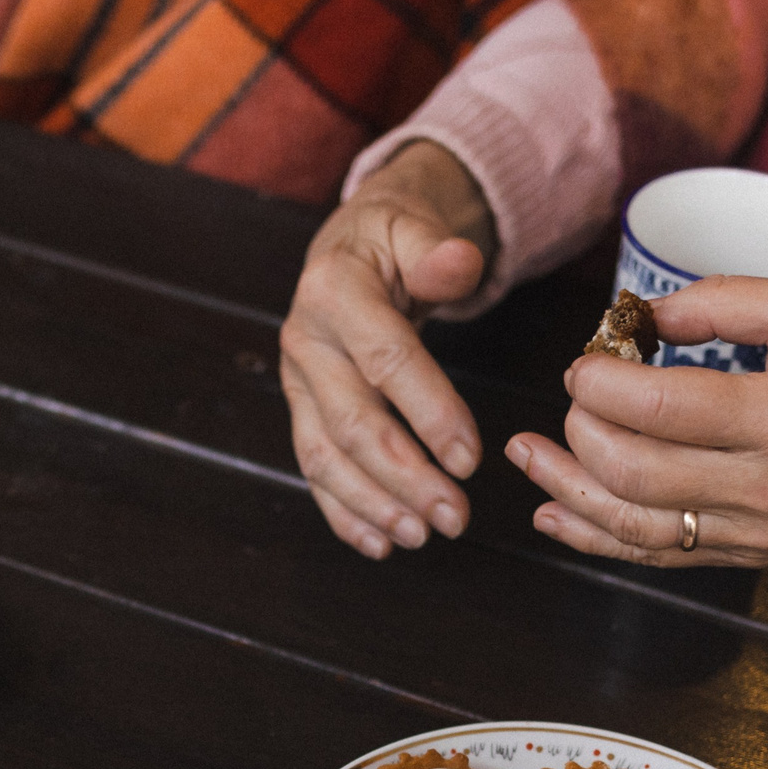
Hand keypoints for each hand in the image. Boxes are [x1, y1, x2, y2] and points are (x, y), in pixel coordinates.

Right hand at [280, 140, 494, 558]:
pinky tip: (379, 542)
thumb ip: (438, 249)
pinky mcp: (301, 410)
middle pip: (352, 422)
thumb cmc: (392, 239)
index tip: (471, 460)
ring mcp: (297, 382)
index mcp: (334, 290)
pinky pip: (314, 469)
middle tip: (455, 517)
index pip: (385, 360)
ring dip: (373, 505)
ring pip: (326, 457)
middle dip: (405, 477)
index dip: (430, 412)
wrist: (347, 244)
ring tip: (421, 537)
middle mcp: (305, 340)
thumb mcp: (415, 226)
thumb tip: (460, 262)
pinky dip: (344, 512)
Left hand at [509, 276, 767, 566]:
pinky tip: (553, 512)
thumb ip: (717, 302)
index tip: (586, 359)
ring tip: (525, 454)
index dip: (600, 383)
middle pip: (633, 472)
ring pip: (631, 525)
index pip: (659, 410)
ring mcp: (756, 531)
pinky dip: (594, 536)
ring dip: (565, 489)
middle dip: (580, 430)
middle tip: (573, 394)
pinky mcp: (748, 554)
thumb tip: (634, 318)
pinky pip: (655, 555)